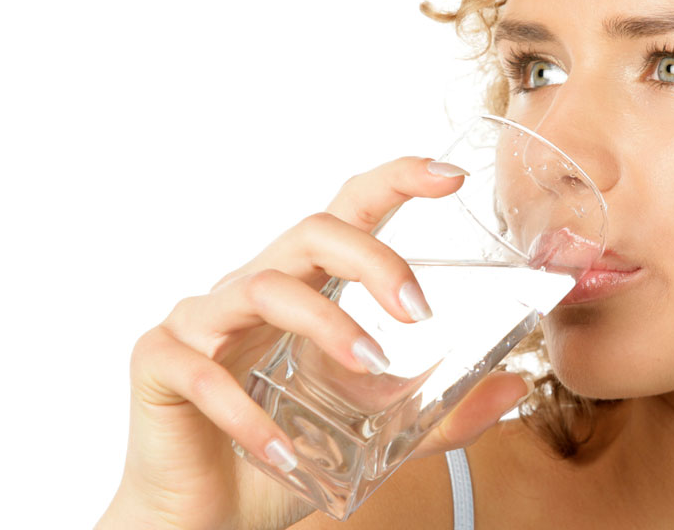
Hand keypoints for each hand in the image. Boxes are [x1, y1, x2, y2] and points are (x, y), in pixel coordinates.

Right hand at [98, 156, 534, 529]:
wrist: (204, 515)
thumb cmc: (282, 455)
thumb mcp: (375, 435)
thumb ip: (439, 412)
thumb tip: (514, 389)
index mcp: (304, 289)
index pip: (349, 211)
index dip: (396, 181)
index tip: (451, 176)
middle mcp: (252, 288)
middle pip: (312, 232)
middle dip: (373, 257)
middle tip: (419, 312)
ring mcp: (202, 321)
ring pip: (264, 287)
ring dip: (326, 326)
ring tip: (370, 367)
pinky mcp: (159, 363)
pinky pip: (204, 372)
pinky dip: (250, 414)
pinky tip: (284, 452)